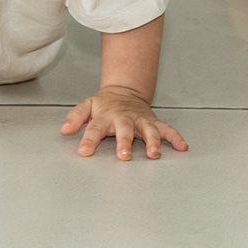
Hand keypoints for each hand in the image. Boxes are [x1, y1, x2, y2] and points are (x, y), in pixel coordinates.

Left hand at [61, 85, 187, 159]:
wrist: (126, 91)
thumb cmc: (105, 104)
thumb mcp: (87, 105)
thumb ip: (76, 117)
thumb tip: (64, 129)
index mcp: (106, 116)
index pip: (95, 128)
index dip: (89, 140)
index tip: (84, 152)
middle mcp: (124, 118)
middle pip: (124, 130)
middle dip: (125, 142)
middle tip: (124, 156)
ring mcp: (141, 120)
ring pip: (148, 130)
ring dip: (152, 142)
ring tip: (154, 154)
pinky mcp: (153, 122)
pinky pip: (167, 129)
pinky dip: (175, 137)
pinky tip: (182, 147)